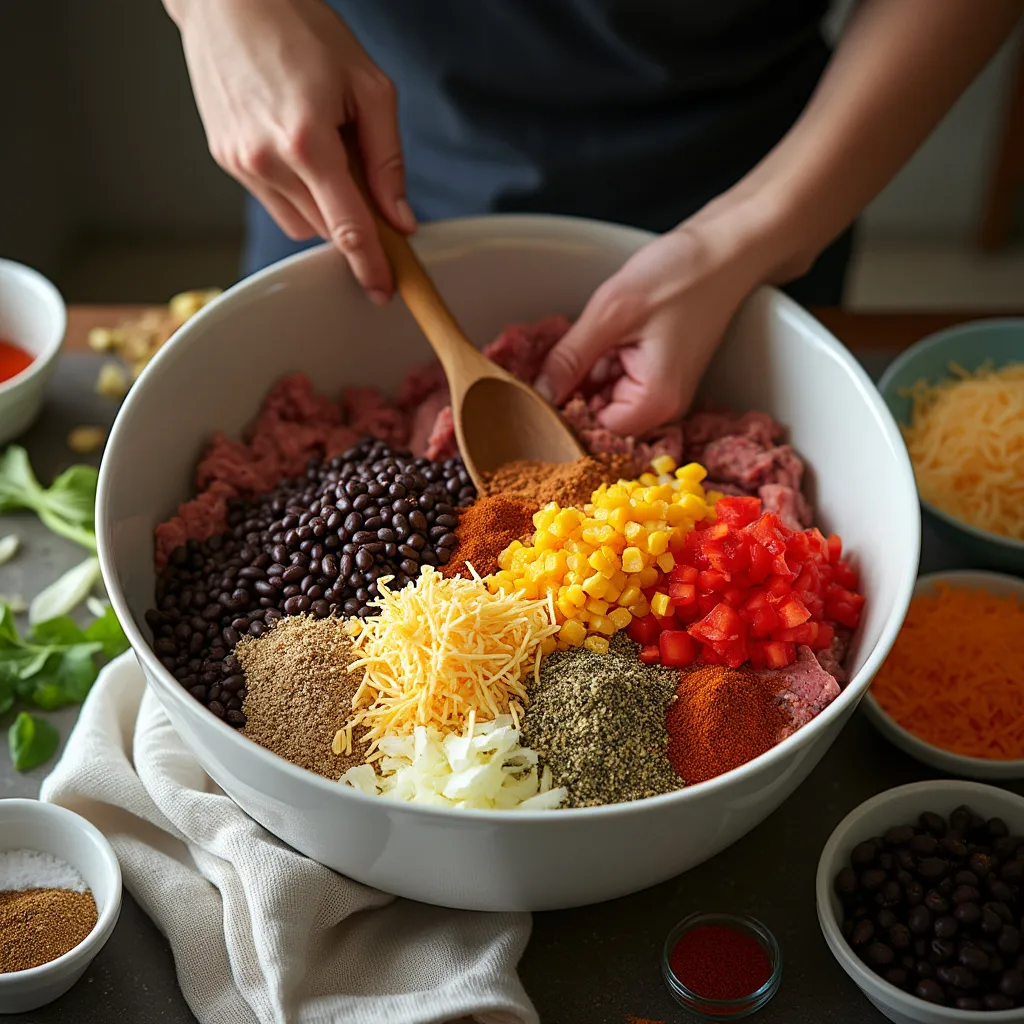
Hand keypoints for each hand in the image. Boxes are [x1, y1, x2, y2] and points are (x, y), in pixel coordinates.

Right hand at [171, 0, 412, 301]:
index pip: (348, 229)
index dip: (372, 266)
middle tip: (359, 171)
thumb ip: (387, 161)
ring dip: (321, 205)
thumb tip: (400, 219)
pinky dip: (294, 188)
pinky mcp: (223, 160)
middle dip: (351, 217)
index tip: (385, 291)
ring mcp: (240, 164)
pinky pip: (274, 200)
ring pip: (299, 221)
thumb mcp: (369, 87)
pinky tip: (293, 143)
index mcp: (308, 142)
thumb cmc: (302, 29)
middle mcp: (267, 161)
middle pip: (325, 229)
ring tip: (321, 145)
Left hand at [533, 205, 782, 436]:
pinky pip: (614, 381)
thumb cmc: (680, 276)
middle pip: (595, 418)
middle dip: (568, 393)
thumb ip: (570, 359)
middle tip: (542, 362)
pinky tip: (590, 340)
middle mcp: (661, 408)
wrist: (726, 250)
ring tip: (573, 343)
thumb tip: (536, 395)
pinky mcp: (655, 375)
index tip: (529, 395)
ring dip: (580, 376)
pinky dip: (597, 364)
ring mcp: (659, 392)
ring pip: (601, 399)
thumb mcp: (612, 313)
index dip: (559, 414)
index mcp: (655, 402)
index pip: (592, 432)